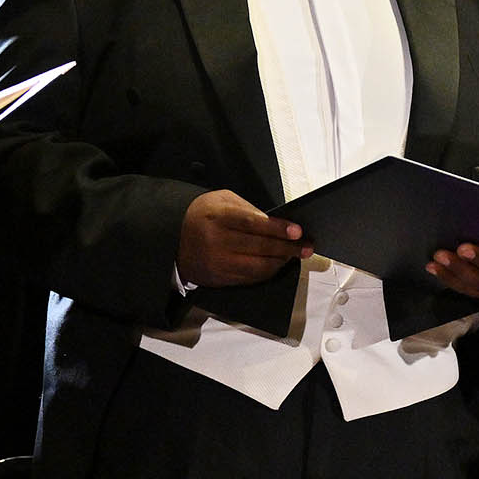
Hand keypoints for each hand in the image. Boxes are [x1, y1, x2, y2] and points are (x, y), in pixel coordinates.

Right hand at [178, 189, 308, 287]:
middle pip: (260, 248)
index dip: (278, 229)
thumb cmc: (202, 214)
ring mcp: (218, 263)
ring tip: (294, 254)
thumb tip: (277, 223)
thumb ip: (248, 209)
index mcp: (218, 217)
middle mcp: (217, 242)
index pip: (253, 224)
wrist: (172, 237)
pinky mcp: (219, 278)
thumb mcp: (221, 199)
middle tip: (306, 246)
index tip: (297, 231)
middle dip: (288, 248)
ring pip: (258, 267)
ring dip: (281, 262)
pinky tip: (277, 264)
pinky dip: (267, 271)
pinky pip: (250, 278)